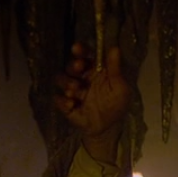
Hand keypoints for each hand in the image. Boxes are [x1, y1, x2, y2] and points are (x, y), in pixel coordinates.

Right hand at [54, 43, 132, 158]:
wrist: (105, 128)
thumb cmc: (114, 105)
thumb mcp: (119, 87)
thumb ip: (115, 68)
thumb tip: (115, 47)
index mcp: (96, 70)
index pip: (86, 55)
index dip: (80, 50)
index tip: (76, 48)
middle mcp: (82, 77)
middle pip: (72, 65)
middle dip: (73, 66)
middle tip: (79, 68)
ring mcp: (72, 90)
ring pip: (61, 79)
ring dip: (67, 83)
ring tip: (76, 91)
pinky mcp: (65, 104)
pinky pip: (58, 98)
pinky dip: (63, 101)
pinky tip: (73, 105)